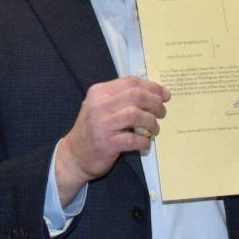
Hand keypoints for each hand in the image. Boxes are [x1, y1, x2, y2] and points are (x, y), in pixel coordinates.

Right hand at [56, 77, 169, 204]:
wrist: (74, 155)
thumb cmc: (93, 130)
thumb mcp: (102, 108)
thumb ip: (122, 99)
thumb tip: (155, 94)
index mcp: (99, 92)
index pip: (130, 82)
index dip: (152, 87)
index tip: (165, 95)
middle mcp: (99, 105)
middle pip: (136, 95)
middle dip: (155, 103)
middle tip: (162, 112)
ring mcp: (102, 124)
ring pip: (136, 115)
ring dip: (151, 122)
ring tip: (154, 129)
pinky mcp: (107, 142)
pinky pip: (133, 139)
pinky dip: (144, 141)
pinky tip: (145, 144)